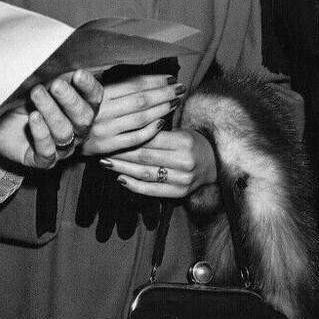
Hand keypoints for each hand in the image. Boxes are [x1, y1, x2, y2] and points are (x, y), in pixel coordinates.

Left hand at [0, 69, 101, 169]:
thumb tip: (60, 54)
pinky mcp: (41, 160)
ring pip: (64, 133)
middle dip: (70, 100)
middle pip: (84, 118)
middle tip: (55, 84)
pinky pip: (47, 152)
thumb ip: (52, 72)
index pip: (94, 98)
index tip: (77, 74)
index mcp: (80, 107)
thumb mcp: (37, 81)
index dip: (89, 87)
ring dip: (51, 112)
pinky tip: (33, 118)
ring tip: (35, 94)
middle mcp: (75, 129)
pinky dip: (41, 134)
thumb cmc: (22, 99)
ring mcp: (60, 147)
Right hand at [80, 73, 182, 157]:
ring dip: (162, 108)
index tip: (170, 76)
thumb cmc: (74, 108)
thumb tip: (138, 73)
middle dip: (164, 92)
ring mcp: (105, 131)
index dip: (155, 80)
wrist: (55, 136)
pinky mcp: (107, 147)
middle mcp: (102, 112)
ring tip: (175, 101)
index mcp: (98, 94)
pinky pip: (135, 138)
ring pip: (141, 118)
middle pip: (141, 100)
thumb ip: (108, 82)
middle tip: (180, 87)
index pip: (133, 84)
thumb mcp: (84, 89)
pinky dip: (151, 130)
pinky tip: (162, 122)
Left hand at [101, 127, 215, 198]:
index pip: (150, 138)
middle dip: (121, 152)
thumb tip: (129, 126)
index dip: (129, 136)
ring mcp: (182, 179)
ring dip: (122, 168)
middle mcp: (184, 161)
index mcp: (184, 141)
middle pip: (145, 156)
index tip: (113, 134)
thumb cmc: (194, 143)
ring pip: (145, 173)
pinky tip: (120, 178)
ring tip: (106, 162)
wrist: (216, 164)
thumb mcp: (181, 132)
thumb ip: (158, 132)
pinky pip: (152, 190)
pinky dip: (134, 185)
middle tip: (103, 148)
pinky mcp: (179, 193)